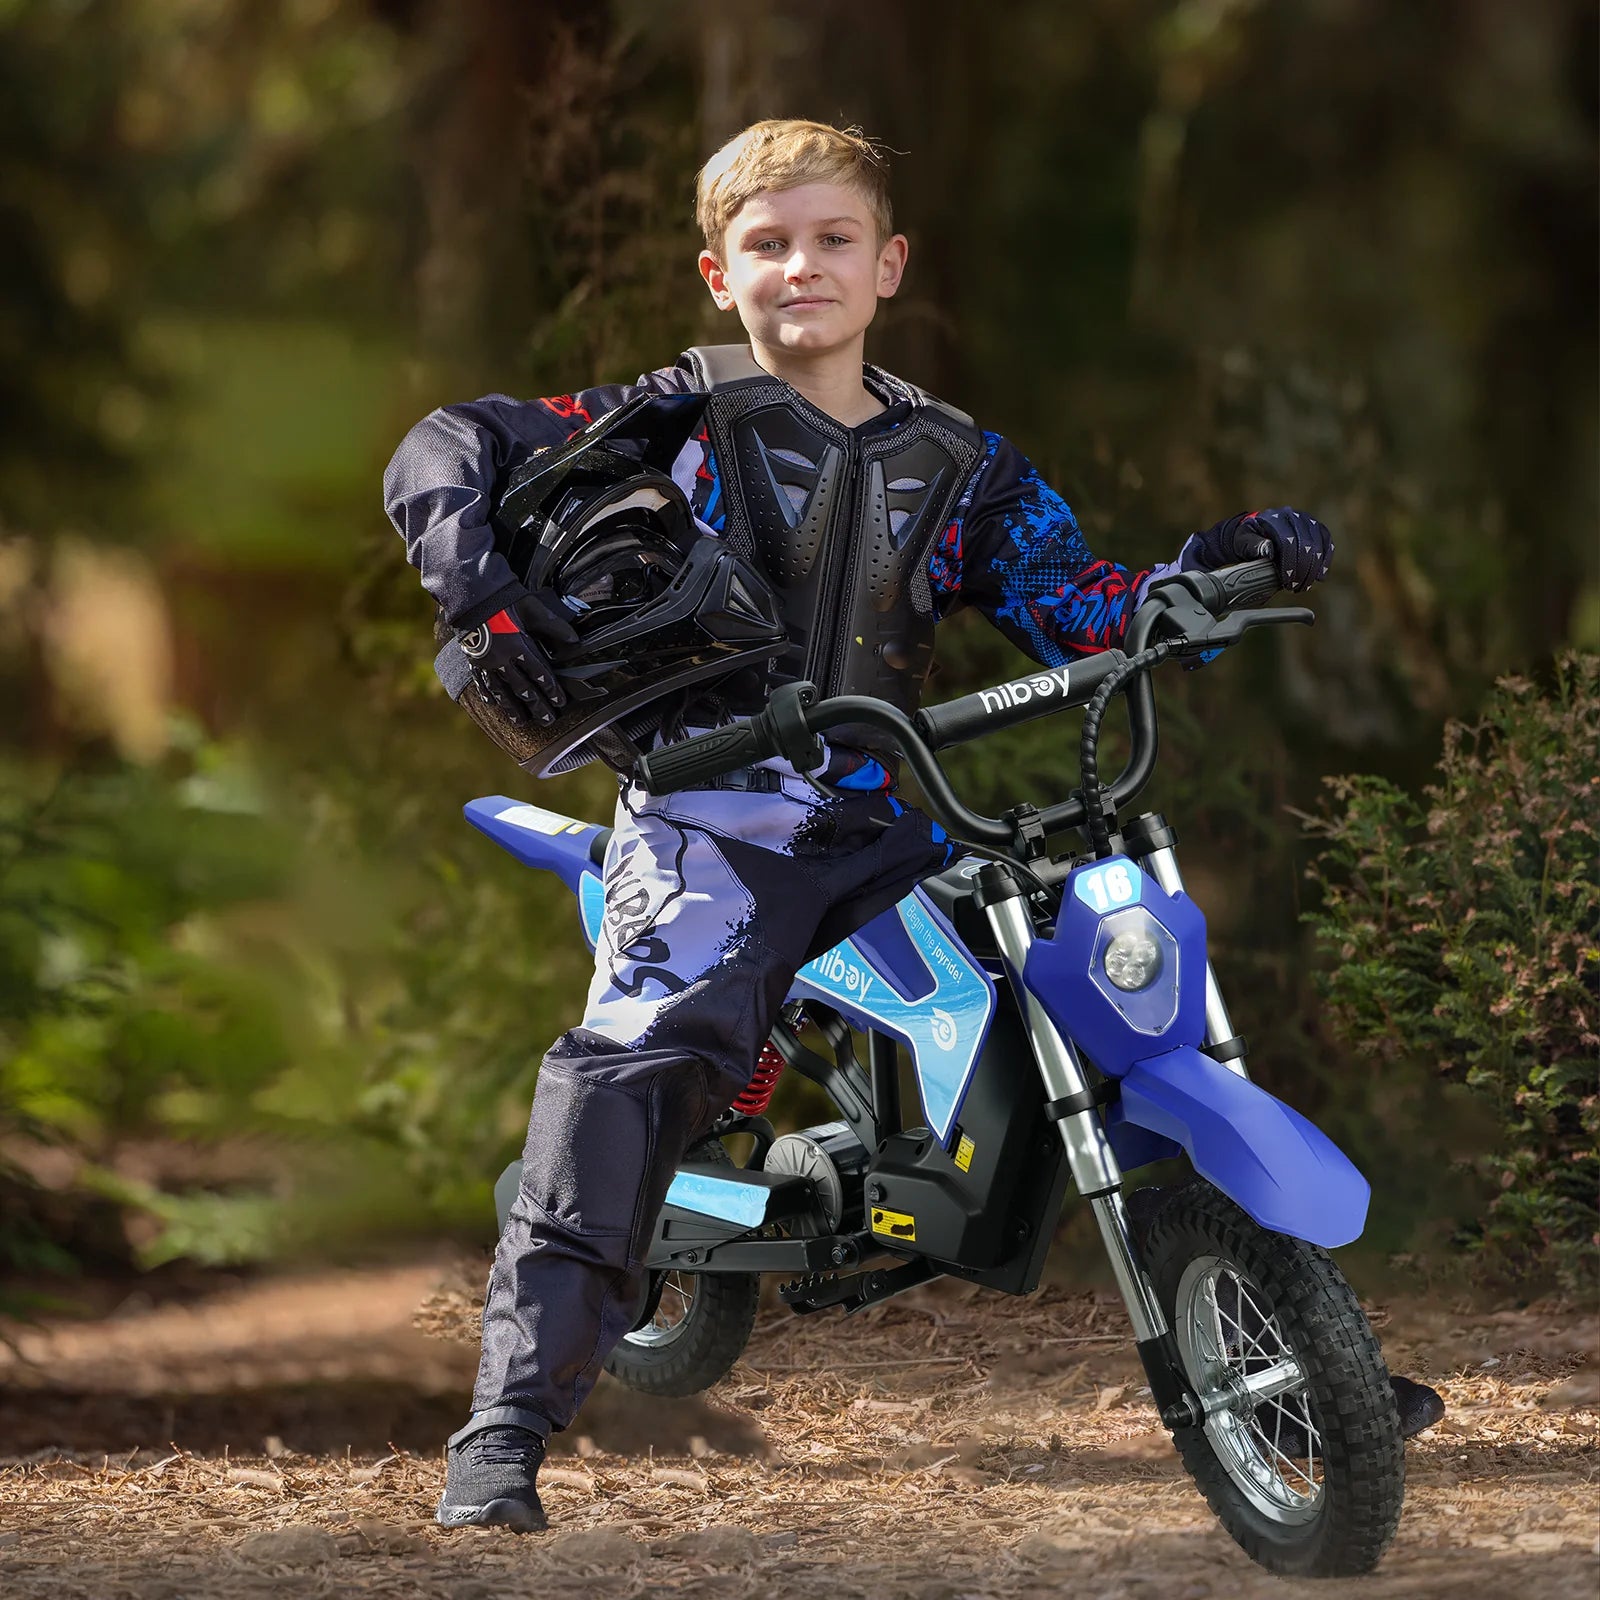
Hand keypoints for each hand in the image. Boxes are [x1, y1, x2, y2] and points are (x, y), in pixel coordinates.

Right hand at [455, 590, 578, 725]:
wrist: (471, 594)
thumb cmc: (504, 599)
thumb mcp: (533, 608)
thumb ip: (554, 626)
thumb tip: (575, 640)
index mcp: (518, 646)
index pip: (539, 673)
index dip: (551, 689)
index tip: (560, 702)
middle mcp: (502, 659)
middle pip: (523, 688)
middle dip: (537, 706)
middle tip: (547, 720)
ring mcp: (486, 662)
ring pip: (501, 691)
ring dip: (512, 708)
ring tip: (521, 722)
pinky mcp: (473, 660)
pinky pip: (481, 682)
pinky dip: (488, 694)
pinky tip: (493, 704)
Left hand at [1192, 506, 1333, 591]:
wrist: (1255, 533)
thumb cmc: (1247, 540)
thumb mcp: (1244, 543)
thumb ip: (1254, 546)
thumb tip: (1268, 551)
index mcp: (1274, 518)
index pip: (1288, 541)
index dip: (1289, 564)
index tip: (1286, 582)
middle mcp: (1293, 516)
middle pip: (1306, 544)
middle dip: (1302, 569)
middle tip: (1295, 587)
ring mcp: (1306, 520)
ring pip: (1319, 544)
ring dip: (1314, 568)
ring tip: (1304, 585)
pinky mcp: (1316, 528)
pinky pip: (1327, 543)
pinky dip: (1325, 561)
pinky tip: (1319, 576)